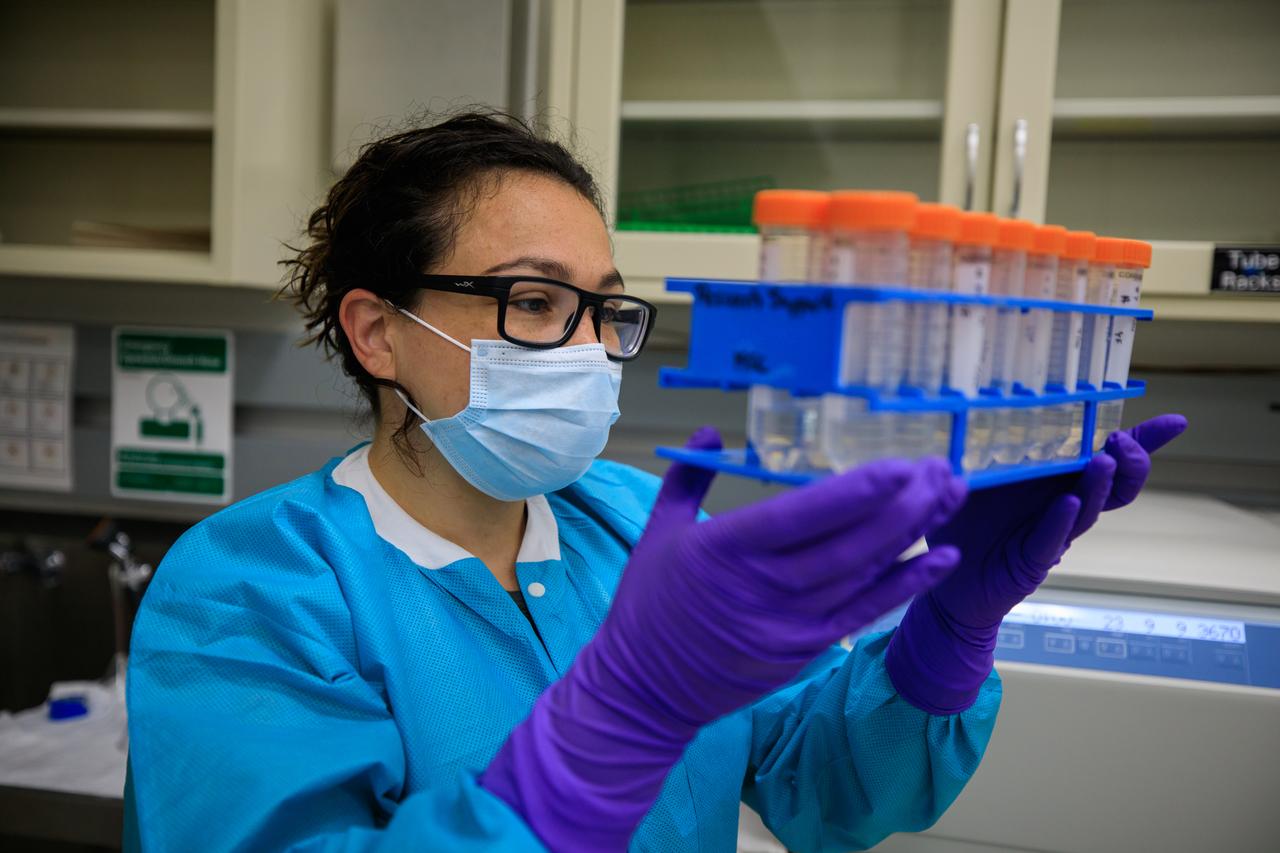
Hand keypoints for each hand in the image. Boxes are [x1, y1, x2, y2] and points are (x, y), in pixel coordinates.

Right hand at [606, 426, 967, 724]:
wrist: (644, 688)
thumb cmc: (649, 602)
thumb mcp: (657, 531)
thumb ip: (689, 476)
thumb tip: (709, 429)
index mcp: (723, 550)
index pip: (799, 517)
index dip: (853, 493)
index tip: (898, 465)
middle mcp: (762, 587)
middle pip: (846, 544)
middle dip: (902, 504)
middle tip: (939, 468)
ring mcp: (788, 624)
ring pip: (863, 574)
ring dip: (913, 532)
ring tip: (949, 494)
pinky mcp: (806, 650)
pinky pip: (864, 612)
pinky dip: (906, 585)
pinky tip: (941, 557)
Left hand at [885, 414, 1187, 713]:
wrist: (947, 581)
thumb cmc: (962, 522)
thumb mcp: (971, 476)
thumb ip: (982, 447)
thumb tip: (979, 404)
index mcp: (1051, 478)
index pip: (1105, 457)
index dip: (1141, 441)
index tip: (1176, 422)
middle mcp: (1060, 504)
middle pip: (1112, 483)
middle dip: (1129, 461)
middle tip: (1124, 443)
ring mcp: (1051, 533)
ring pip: (1088, 510)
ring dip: (1097, 486)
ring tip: (1104, 462)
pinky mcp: (1030, 561)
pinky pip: (1049, 540)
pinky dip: (1060, 522)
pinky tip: (1068, 504)